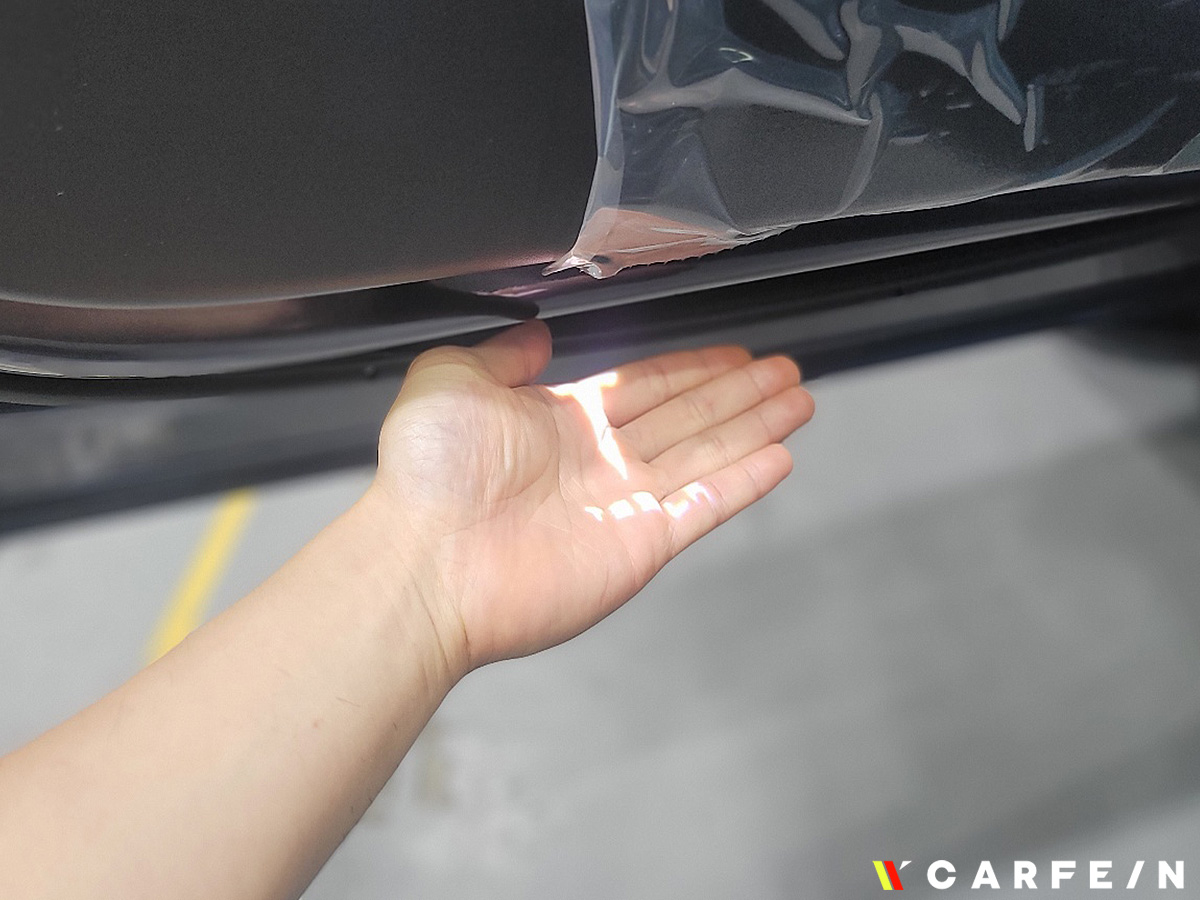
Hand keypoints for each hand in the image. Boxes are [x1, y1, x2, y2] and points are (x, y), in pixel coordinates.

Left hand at [370, 320, 813, 672]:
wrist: (423, 558)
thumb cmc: (427, 474)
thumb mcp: (454, 378)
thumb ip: (503, 353)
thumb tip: (534, 333)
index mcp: (561, 422)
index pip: (645, 386)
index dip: (692, 368)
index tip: (730, 354)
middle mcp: (599, 462)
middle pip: (688, 416)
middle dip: (739, 392)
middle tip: (784, 371)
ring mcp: (622, 505)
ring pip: (706, 454)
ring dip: (754, 427)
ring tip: (798, 400)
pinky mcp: (638, 547)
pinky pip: (702, 507)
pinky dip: (742, 484)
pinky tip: (778, 458)